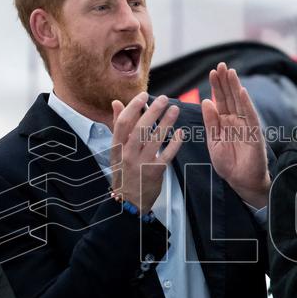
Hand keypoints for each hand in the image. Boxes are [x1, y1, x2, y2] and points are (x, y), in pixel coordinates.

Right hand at [109, 92, 183, 212]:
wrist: (128, 202)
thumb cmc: (124, 172)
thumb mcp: (116, 151)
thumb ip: (117, 126)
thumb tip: (116, 103)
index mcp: (117, 147)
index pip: (123, 122)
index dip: (133, 106)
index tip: (144, 95)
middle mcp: (128, 154)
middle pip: (141, 127)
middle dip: (154, 110)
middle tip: (164, 99)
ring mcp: (141, 164)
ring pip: (156, 138)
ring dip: (167, 122)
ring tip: (175, 109)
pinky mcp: (155, 172)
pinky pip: (167, 154)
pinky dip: (175, 143)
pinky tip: (181, 132)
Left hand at [201, 63, 270, 207]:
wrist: (241, 181)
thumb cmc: (228, 165)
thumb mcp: (213, 142)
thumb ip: (211, 123)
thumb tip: (206, 101)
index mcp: (224, 122)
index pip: (220, 100)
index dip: (217, 86)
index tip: (212, 72)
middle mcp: (236, 120)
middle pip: (230, 97)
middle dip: (226, 81)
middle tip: (221, 65)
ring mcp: (246, 125)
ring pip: (240, 102)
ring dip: (235, 87)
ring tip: (230, 72)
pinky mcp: (254, 133)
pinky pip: (250, 115)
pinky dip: (247, 103)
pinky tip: (242, 91)